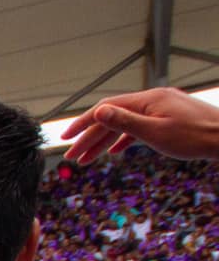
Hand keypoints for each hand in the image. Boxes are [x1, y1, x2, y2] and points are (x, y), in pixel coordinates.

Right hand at [61, 88, 218, 165]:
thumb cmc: (195, 137)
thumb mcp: (155, 132)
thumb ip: (124, 122)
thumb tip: (98, 112)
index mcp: (147, 100)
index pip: (106, 109)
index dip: (83, 123)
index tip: (65, 138)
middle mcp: (152, 100)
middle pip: (113, 118)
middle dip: (90, 138)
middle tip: (72, 156)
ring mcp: (161, 109)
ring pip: (125, 124)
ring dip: (104, 142)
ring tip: (87, 159)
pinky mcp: (169, 119)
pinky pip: (138, 127)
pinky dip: (123, 140)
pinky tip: (114, 151)